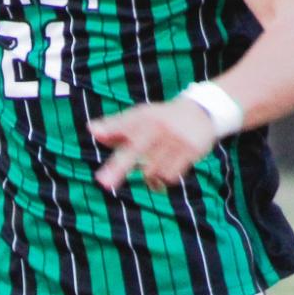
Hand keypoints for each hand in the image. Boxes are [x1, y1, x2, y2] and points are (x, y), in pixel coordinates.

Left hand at [88, 99, 217, 192]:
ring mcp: (175, 139)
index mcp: (143, 116)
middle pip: (135, 150)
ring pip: (151, 171)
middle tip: (103, 183)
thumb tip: (91, 129)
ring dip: (148, 175)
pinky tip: (165, 172)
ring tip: (154, 164)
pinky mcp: (190, 150)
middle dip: (118, 168)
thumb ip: (115, 126)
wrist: (202, 111)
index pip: (123, 124)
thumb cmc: (161, 118)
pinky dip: (163, 179)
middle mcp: (158, 126)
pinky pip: (169, 175)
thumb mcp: (140, 117)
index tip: (96, 132)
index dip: (110, 129)